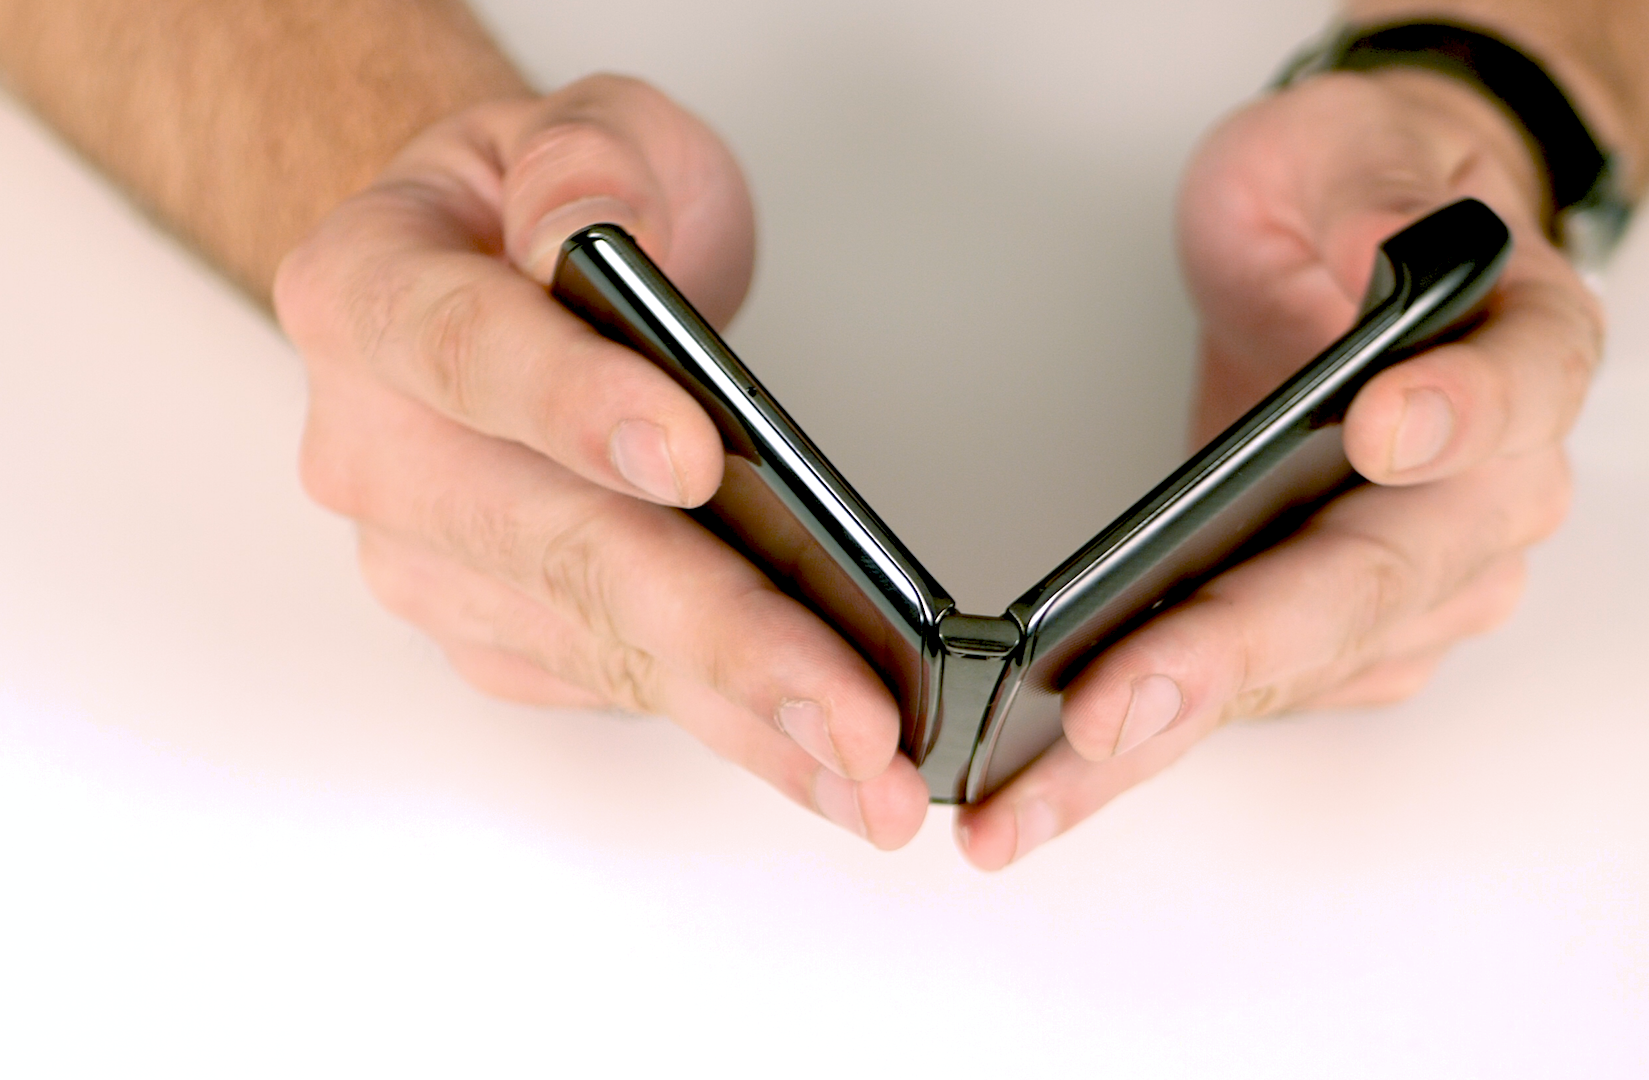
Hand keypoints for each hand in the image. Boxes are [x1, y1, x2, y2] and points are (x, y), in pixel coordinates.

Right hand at [275, 75, 928, 847]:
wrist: (507, 279)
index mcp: (369, 296)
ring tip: (871, 771)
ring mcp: (431, 562)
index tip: (691, 460)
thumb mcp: (582, 129)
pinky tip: (822, 760)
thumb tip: (589, 232)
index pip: (467, 354)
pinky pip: (620, 690)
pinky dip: (731, 730)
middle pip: (556, 548)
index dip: (575, 408)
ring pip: (602, 648)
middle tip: (846, 708)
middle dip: (719, 634)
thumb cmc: (545, 211)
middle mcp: (377, 450)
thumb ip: (586, 161)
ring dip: (745, 719)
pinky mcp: (494, 637)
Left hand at [956, 69, 1599, 867]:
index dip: (1457, 417)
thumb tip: (1375, 260)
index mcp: (1527, 350)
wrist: (1354, 255)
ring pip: (1302, 674)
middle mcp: (1498, 490)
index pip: (1515, 391)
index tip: (1377, 432)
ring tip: (1032, 793)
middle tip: (1110, 707)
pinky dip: (1155, 749)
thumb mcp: (1343, 141)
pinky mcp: (1355, 638)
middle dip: (1235, 651)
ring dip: (1167, 737)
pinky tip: (1052, 785)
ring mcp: (1430, 581)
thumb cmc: (1347, 201)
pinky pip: (1261, 699)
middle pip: (1376, 585)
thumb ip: (1365, 188)